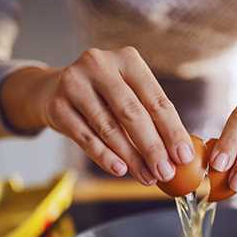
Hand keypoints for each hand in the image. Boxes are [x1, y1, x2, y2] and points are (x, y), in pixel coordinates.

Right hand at [1, 47, 193, 185]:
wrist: (53, 89)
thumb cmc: (105, 96)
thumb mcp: (130, 94)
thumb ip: (153, 118)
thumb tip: (180, 156)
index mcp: (127, 59)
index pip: (156, 100)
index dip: (172, 131)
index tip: (183, 157)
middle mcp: (100, 65)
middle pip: (132, 113)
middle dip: (153, 148)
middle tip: (166, 172)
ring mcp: (75, 83)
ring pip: (109, 128)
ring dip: (131, 158)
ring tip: (147, 177)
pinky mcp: (57, 105)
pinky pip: (86, 137)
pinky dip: (104, 156)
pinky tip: (120, 170)